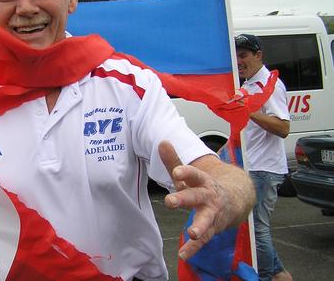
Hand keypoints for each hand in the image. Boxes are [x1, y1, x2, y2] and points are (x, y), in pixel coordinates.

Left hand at [159, 141, 229, 259]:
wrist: (236, 198)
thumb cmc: (204, 185)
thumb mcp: (189, 173)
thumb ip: (174, 160)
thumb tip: (162, 142)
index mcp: (202, 181)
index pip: (194, 174)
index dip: (185, 172)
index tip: (176, 171)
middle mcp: (208, 196)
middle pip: (196, 196)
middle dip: (184, 198)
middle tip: (171, 201)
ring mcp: (212, 213)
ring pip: (206, 220)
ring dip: (199, 227)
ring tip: (192, 233)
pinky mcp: (212, 228)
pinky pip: (203, 240)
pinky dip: (193, 248)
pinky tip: (183, 254)